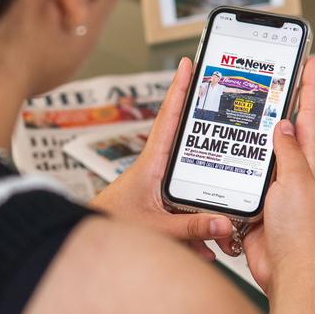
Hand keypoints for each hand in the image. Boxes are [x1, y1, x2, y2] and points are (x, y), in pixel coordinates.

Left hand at [90, 57, 236, 260]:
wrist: (90, 240)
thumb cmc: (113, 226)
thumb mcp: (157, 228)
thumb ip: (192, 228)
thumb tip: (224, 223)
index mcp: (151, 163)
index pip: (168, 118)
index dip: (178, 89)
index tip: (186, 64)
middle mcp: (155, 167)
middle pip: (185, 141)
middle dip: (203, 130)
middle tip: (218, 103)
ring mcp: (156, 184)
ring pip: (189, 183)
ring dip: (204, 206)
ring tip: (218, 220)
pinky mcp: (157, 202)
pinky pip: (184, 209)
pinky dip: (195, 230)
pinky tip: (204, 249)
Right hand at [241, 57, 314, 295]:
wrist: (288, 270)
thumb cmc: (302, 231)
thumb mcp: (296, 180)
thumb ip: (287, 151)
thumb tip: (283, 123)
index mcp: (308, 163)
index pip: (310, 116)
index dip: (310, 88)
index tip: (310, 62)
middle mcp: (292, 172)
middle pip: (282, 130)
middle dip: (276, 104)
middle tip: (266, 78)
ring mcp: (273, 189)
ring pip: (258, 153)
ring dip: (247, 137)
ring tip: (234, 112)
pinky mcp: (255, 205)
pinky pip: (241, 179)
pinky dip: (231, 168)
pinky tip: (220, 156)